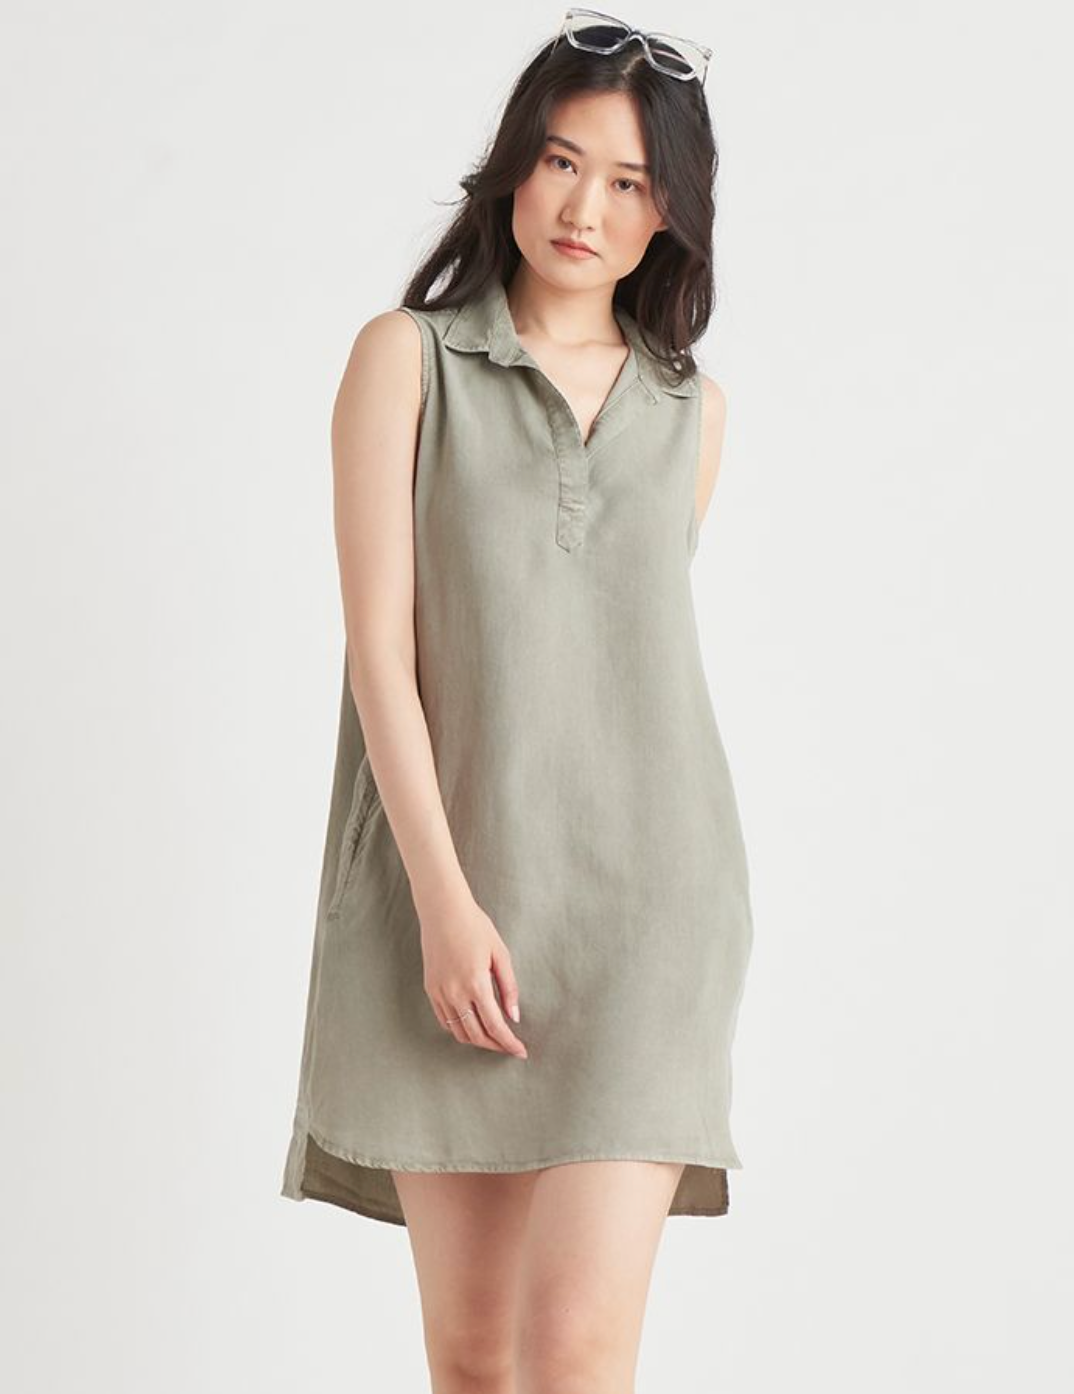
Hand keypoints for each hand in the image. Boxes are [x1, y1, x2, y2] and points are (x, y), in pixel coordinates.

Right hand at [418, 889, 527, 1058]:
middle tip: (510, 1047)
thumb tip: (514, 1017)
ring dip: (478, 1040)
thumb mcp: (500, 954)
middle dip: (496, 1046)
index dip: (509, 1043)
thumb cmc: (475, 927)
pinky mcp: (431, 989)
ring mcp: (440, 993)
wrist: (443, 911)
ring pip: (459, 1032)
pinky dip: (460, 1029)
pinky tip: (473, 1025)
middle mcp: (455, 993)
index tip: (521, 1052)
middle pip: (477, 1035)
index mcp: (476, 984)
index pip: (495, 1026)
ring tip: (494, 1038)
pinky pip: (445, 1020)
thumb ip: (509, 987)